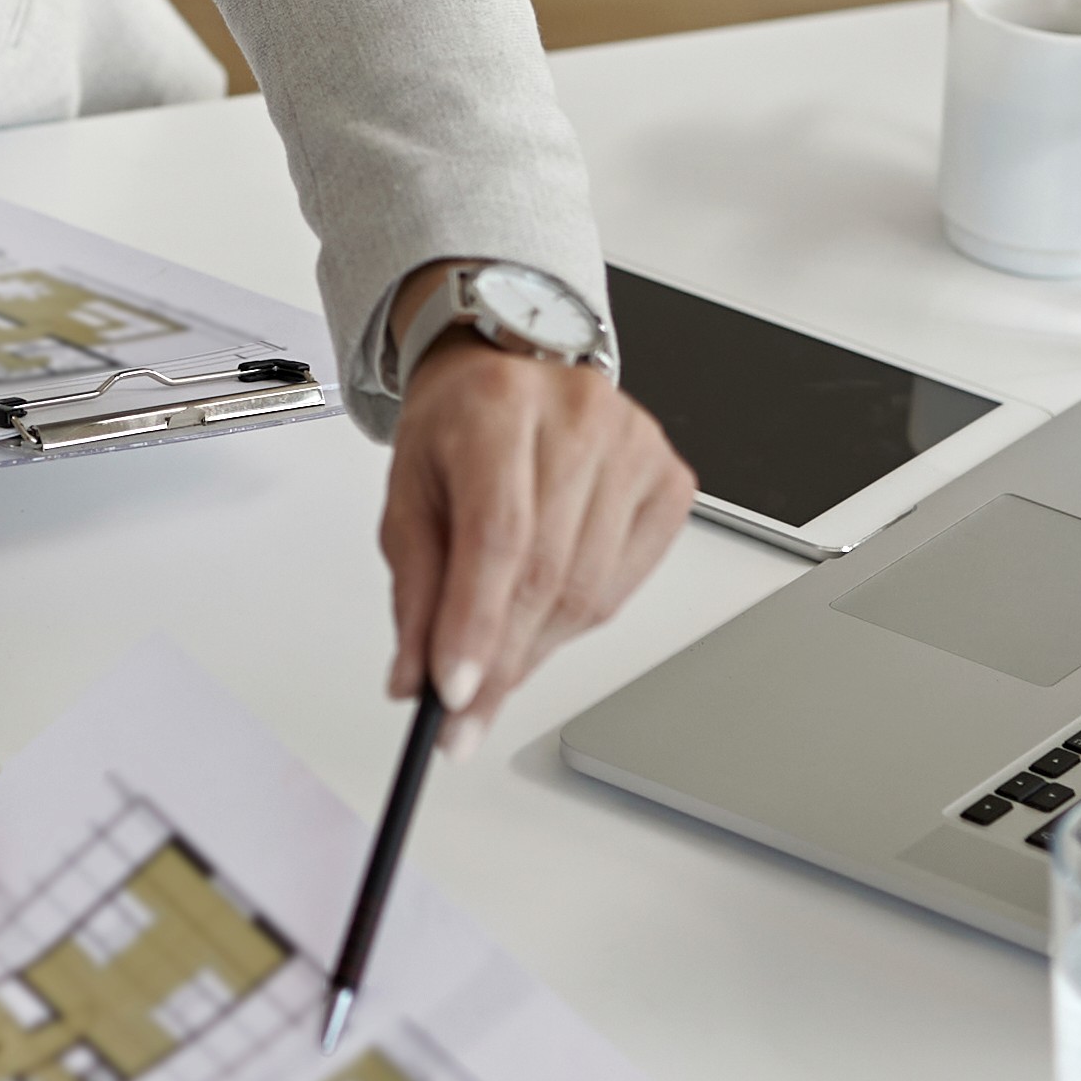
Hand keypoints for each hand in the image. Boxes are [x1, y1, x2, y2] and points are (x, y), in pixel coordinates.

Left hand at [382, 330, 695, 726]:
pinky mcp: (671, 477)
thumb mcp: (409, 492)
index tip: (454, 695)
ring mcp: (635, 444)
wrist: (513, 366)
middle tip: (465, 714)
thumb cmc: (460, 424)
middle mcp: (577, 415)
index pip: (497, 535)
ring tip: (497, 655)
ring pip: (589, 592)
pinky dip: (579, 618)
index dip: (477, 624)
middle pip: (545, 573)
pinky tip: (546, 605)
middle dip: (501, 661)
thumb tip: (416, 679)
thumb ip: (414, 589)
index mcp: (498, 405)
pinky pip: (625, 585)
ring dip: (536, 647)